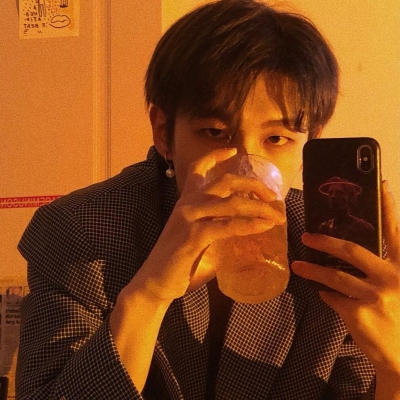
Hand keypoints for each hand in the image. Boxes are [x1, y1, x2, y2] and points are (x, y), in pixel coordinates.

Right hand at [134, 148, 285, 301]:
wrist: (154, 282)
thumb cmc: (178, 262)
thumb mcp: (197, 237)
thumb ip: (216, 228)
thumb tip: (243, 230)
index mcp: (186, 201)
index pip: (198, 168)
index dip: (215, 156)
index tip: (233, 151)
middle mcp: (187, 204)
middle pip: (225, 181)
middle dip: (253, 184)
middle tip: (272, 196)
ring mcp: (189, 218)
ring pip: (231, 203)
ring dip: (259, 208)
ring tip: (277, 216)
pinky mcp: (192, 236)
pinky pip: (227, 225)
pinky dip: (249, 225)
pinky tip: (264, 227)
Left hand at [292, 181, 399, 379]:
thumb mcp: (398, 289)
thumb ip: (381, 270)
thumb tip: (348, 254)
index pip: (395, 232)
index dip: (389, 207)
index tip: (383, 185)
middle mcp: (391, 277)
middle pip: (351, 250)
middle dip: (324, 242)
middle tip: (306, 236)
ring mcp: (375, 295)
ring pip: (333, 275)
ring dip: (312, 270)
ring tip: (298, 266)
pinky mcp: (359, 312)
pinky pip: (332, 297)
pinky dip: (326, 295)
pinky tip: (324, 295)